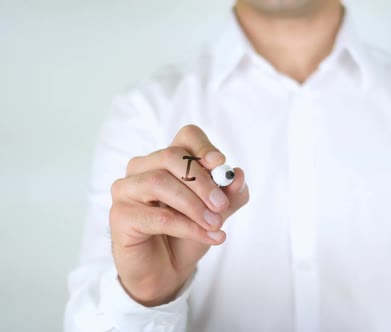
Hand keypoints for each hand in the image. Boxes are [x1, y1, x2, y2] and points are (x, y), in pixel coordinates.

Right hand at [109, 125, 248, 306]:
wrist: (167, 270)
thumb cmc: (188, 232)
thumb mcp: (217, 213)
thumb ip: (230, 194)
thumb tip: (238, 176)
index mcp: (168, 160)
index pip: (186, 136)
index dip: (203, 147)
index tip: (220, 164)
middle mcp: (143, 168)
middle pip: (171, 156)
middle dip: (201, 180)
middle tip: (221, 205)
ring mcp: (127, 189)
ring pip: (160, 183)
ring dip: (194, 206)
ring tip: (215, 224)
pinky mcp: (120, 214)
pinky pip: (158, 216)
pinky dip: (187, 227)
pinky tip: (207, 236)